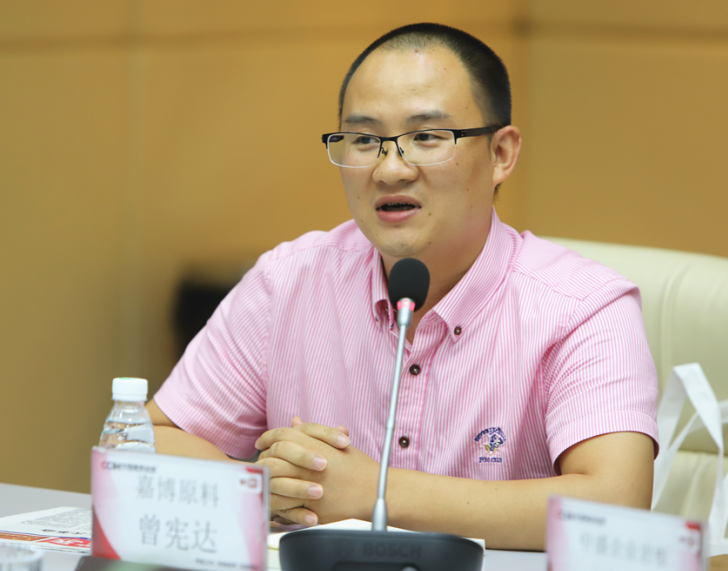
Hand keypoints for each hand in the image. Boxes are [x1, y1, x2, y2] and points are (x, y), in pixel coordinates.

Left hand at [255, 418, 377, 525]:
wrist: (373, 489)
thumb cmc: (356, 466)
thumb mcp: (334, 443)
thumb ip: (310, 432)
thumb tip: (293, 421)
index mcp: (315, 444)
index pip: (281, 435)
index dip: (268, 437)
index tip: (261, 442)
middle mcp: (309, 463)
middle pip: (273, 458)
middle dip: (263, 460)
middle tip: (260, 463)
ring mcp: (309, 484)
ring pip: (276, 482)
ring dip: (266, 482)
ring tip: (261, 482)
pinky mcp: (311, 505)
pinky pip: (286, 505)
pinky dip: (276, 502)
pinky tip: (272, 500)